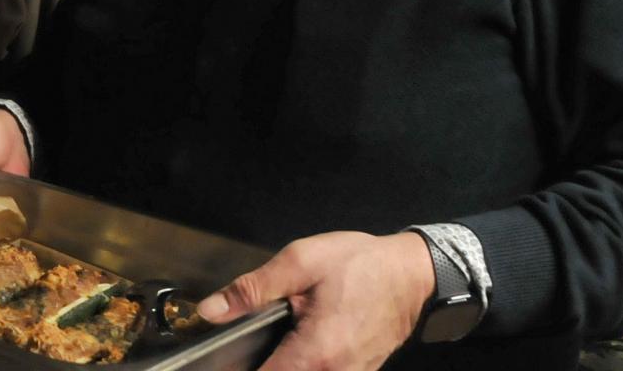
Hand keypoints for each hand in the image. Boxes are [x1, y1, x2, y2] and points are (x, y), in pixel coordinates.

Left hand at [196, 231, 431, 370]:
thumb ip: (253, 289)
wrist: (413, 274)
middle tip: (236, 353)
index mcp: (315, 353)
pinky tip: (289, 348)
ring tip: (262, 348)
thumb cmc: (361, 265)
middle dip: (258, 366)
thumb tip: (210, 310)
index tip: (215, 365)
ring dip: (281, 365)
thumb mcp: (301, 262)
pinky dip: (300, 365)